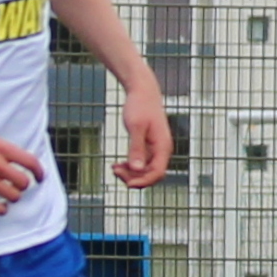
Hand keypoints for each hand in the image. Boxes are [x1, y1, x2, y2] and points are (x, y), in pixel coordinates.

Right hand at [0, 125, 42, 214]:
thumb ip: (5, 152)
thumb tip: (26, 166)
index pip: (30, 162)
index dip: (39, 172)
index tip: (39, 178)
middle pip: (23, 183)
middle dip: (23, 186)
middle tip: (16, 186)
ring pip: (13, 197)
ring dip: (12, 197)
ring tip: (6, 194)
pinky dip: (2, 209)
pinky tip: (0, 205)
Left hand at [112, 73, 171, 190]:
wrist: (143, 92)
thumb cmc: (140, 105)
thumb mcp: (135, 127)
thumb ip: (136, 148)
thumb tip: (136, 168)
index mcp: (163, 146)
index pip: (157, 173)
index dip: (143, 181)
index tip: (127, 184)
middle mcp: (162, 150)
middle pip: (151, 175)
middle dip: (134, 178)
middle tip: (115, 171)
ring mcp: (156, 149)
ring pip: (146, 171)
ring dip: (131, 173)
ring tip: (114, 168)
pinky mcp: (149, 147)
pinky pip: (142, 163)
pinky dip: (131, 167)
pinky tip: (118, 164)